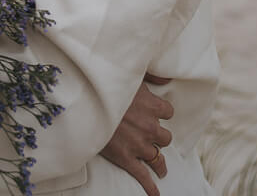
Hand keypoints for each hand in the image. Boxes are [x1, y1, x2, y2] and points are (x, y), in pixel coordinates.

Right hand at [99, 75, 173, 195]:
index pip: (168, 112)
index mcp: (152, 105)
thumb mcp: (132, 74)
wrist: (89, 101)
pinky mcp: (126, 158)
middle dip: (158, 136)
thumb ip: (152, 74)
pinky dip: (150, 186)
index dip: (160, 112)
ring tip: (161, 167)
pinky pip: (143, 176)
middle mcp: (149, 126)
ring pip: (158, 157)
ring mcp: (139, 144)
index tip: (155, 112)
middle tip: (151, 135)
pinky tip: (155, 193)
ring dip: (159, 162)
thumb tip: (168, 79)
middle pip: (165, 137)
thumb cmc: (108, 84)